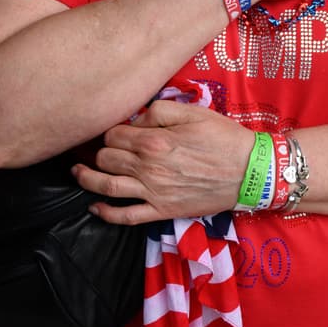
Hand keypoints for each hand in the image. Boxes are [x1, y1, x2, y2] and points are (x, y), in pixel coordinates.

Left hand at [76, 99, 253, 223]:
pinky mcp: (161, 211)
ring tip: (78, 173)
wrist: (249, 171)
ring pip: (106, 187)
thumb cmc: (223, 138)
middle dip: (98, 151)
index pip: (113, 135)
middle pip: (105, 159)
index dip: (110, 131)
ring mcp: (153, 192)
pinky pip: (125, 216)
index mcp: (154, 140)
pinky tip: (94, 206)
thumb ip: (159, 110)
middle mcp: (148, 167)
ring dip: (86, 179)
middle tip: (96, 149)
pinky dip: (105, 213)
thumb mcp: (194, 112)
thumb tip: (134, 120)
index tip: (114, 131)